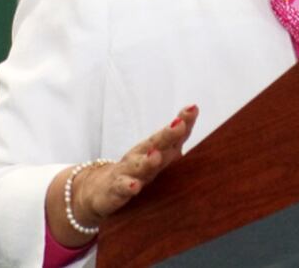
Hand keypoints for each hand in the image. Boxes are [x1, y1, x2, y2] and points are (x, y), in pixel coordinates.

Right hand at [44, 104, 199, 246]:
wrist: (100, 190)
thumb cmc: (137, 170)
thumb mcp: (158, 157)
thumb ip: (176, 142)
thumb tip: (197, 120)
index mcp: (156, 149)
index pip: (173, 135)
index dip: (184, 122)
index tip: (193, 109)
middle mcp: (141, 156)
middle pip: (156, 144)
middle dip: (168, 134)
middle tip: (179, 124)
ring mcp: (127, 171)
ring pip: (138, 165)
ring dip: (147, 161)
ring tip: (156, 156)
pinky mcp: (115, 189)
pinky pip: (122, 188)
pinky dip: (128, 186)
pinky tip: (135, 186)